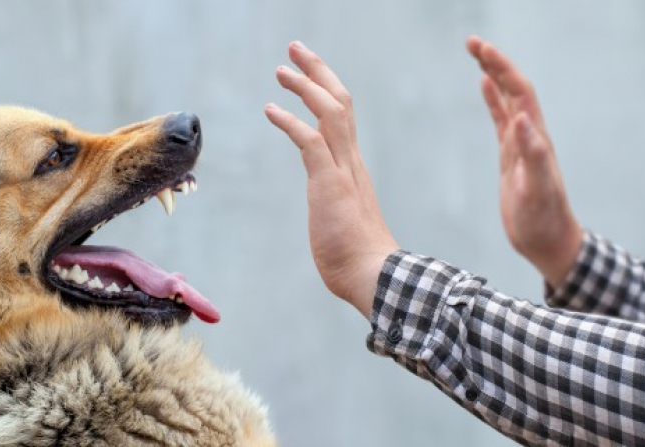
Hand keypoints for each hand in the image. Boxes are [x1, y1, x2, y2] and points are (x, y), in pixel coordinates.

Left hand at [265, 41, 398, 318]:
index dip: (326, 89)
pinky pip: (310, 141)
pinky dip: (290, 121)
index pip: (343, 117)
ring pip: (330, 112)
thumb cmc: (357, 258)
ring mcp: (343, 170)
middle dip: (317, 71)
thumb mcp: (342, 221)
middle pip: (340, 101)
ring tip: (281, 70)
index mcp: (353, 167)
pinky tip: (271, 109)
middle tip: (296, 50)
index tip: (309, 74)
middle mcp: (351, 161)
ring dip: (305, 86)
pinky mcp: (329, 183)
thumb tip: (331, 214)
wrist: (374, 276)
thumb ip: (335, 207)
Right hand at [467, 36, 582, 286]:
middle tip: (471, 42)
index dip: (502, 68)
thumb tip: (521, 117)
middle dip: (494, 62)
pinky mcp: (511, 156)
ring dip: (493, 74)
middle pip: (513, 88)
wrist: (547, 241)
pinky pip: (500, 120)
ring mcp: (520, 144)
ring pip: (507, 99)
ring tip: (476, 54)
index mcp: (535, 138)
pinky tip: (483, 87)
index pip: (519, 92)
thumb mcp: (537, 188)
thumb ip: (533, 153)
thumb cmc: (543, 219)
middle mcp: (530, 135)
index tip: (481, 50)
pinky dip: (492, 100)